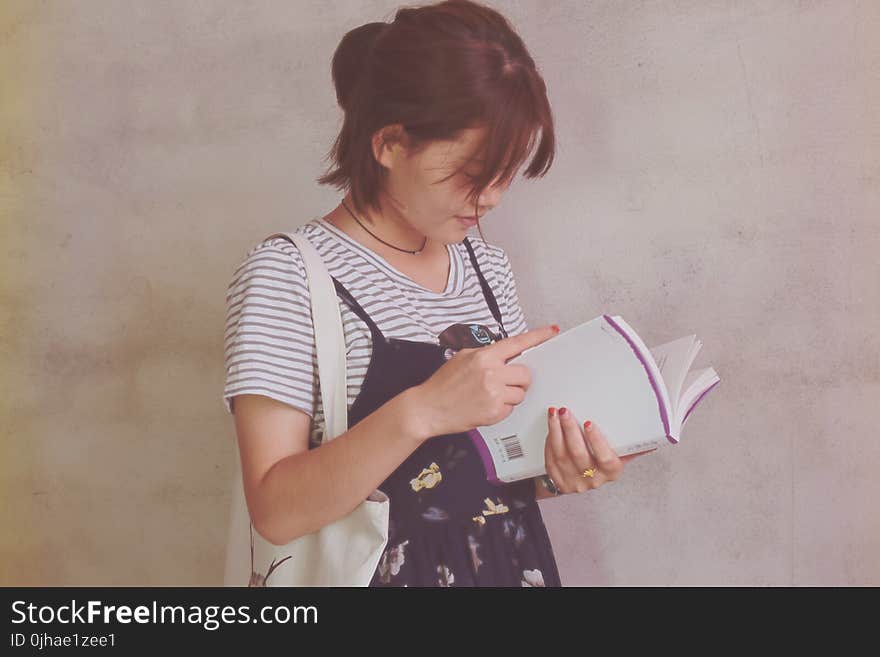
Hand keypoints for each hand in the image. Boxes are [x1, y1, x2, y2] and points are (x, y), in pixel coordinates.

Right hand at [411, 324, 559, 436]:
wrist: (428, 408)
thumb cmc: (443, 385)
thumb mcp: (462, 358)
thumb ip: (485, 355)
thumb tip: (504, 355)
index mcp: (484, 357)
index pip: (517, 343)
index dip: (538, 336)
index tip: (552, 331)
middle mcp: (492, 373)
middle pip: (525, 374)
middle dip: (518, 379)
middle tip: (504, 382)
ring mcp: (494, 394)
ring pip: (520, 393)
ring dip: (510, 395)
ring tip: (489, 395)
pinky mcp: (495, 412)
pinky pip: (511, 408)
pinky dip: (502, 408)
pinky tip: (485, 405)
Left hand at [544, 406, 654, 494]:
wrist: (581, 481)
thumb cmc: (603, 461)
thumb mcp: (620, 454)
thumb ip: (634, 445)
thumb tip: (659, 432)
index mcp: (612, 471)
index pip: (606, 458)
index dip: (597, 441)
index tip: (589, 423)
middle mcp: (593, 479)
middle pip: (579, 454)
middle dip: (570, 430)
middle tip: (565, 411)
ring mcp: (574, 481)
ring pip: (561, 455)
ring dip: (556, 432)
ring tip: (555, 413)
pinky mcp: (558, 480)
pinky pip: (550, 459)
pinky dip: (550, 441)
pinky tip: (551, 428)